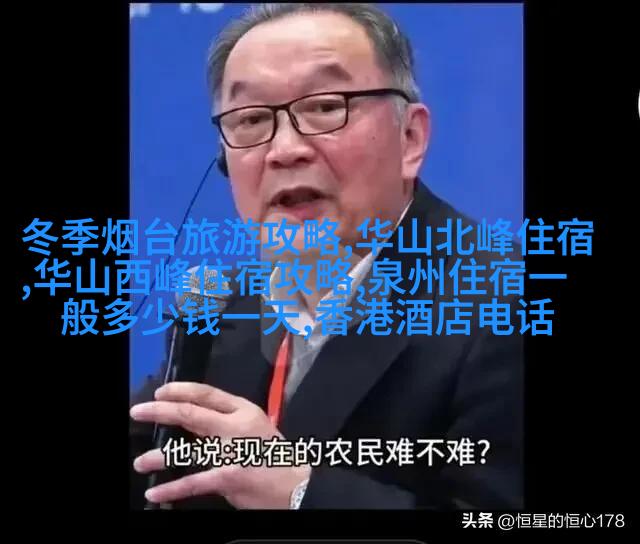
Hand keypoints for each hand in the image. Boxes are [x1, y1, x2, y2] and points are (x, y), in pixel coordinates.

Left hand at [130, 381, 310, 508]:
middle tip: (138, 411)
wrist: (298, 486)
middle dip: (161, 411)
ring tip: (141, 462)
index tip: (160, 392)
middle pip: (191, 414)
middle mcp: (236, 426)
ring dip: (160, 456)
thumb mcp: (258, 426)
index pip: (207, 393)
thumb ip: (230, 420)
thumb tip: (197, 418)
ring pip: (188, 450)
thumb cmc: (276, 456)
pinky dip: (172, 489)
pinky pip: (194, 482)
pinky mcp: (229, 478)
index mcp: (244, 410)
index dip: (180, 390)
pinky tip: (156, 494)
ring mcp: (231, 452)